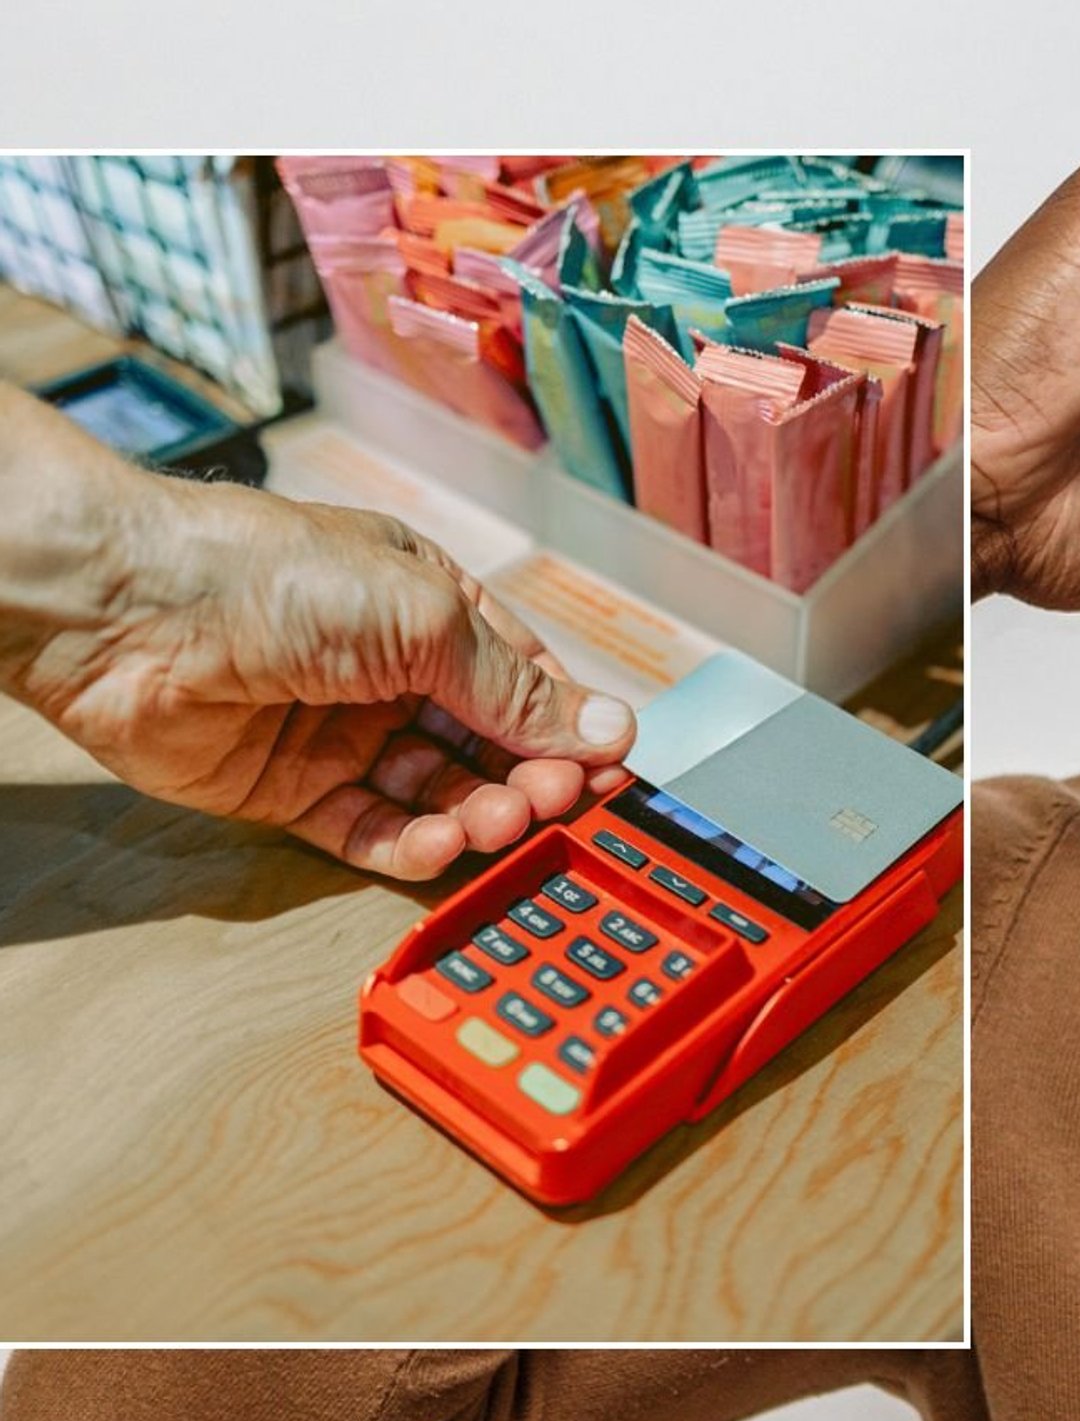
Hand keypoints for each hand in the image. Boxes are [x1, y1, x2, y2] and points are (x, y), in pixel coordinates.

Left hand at [14, 477, 636, 880]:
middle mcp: (389, 669)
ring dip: (476, 812)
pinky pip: (368, 830)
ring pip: (435, 792)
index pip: (522, 679)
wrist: (127, 609)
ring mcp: (340, 730)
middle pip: (486, 743)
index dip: (568, 725)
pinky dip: (410, 844)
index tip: (610, 768)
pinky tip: (440, 842)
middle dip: (528, 775)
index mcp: (430, 608)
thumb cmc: (268, 575)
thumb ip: (514, 688)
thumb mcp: (423, 620)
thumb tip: (605, 726)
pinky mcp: (290, 788)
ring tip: (494, 820)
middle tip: (554, 800)